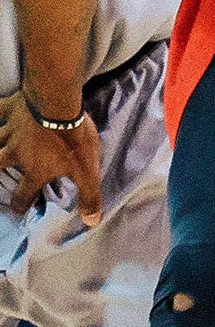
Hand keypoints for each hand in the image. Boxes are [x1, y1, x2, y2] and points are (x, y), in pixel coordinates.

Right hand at [0, 94, 100, 224]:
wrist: (58, 105)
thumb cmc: (73, 139)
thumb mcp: (87, 170)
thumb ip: (88, 195)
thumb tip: (91, 222)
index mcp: (36, 169)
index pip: (25, 192)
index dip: (21, 204)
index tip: (16, 212)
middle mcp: (17, 153)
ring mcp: (11, 131)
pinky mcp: (11, 110)